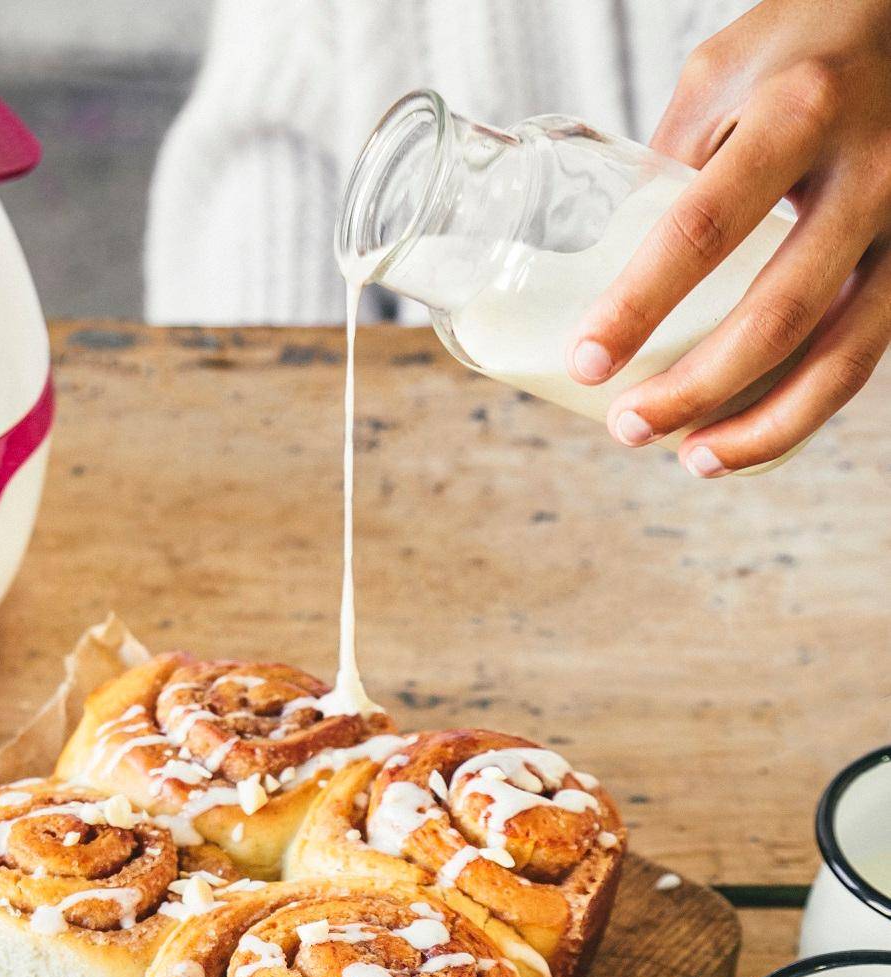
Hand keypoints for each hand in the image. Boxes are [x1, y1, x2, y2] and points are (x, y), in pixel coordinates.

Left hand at [567, 0, 890, 473]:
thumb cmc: (803, 45)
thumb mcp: (721, 76)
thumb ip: (671, 166)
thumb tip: (609, 275)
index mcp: (800, 110)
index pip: (704, 227)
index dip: (639, 306)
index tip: (587, 361)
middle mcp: (871, 169)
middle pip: (776, 315)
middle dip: (694, 389)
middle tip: (628, 427)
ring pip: (839, 358)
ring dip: (760, 429)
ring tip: (689, 459)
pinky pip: (864, 356)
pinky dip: (803, 410)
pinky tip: (750, 437)